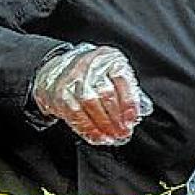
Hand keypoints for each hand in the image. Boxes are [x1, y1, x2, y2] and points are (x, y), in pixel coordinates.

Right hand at [32, 44, 151, 145]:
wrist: (59, 70)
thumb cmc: (93, 74)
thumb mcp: (113, 73)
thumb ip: (126, 89)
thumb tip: (135, 115)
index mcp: (109, 58)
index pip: (121, 78)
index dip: (129, 101)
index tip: (132, 119)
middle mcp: (90, 65)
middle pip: (106, 93)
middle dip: (117, 117)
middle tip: (124, 131)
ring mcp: (74, 79)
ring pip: (90, 104)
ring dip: (104, 125)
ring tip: (113, 136)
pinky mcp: (62, 94)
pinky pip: (76, 114)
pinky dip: (89, 129)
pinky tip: (98, 136)